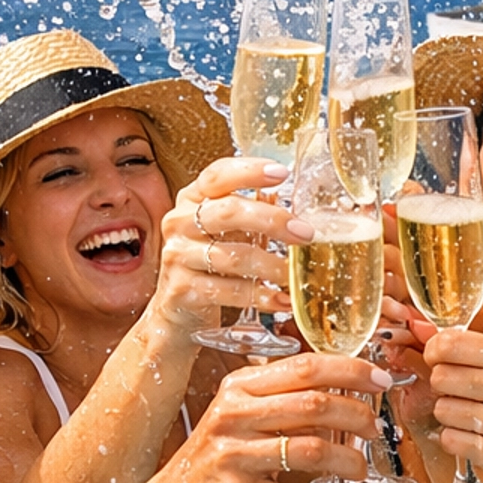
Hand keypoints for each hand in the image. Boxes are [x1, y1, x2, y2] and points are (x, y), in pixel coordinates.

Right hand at [145, 352, 392, 482]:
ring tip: (358, 469)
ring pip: (311, 448)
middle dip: (358, 415)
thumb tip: (344, 390)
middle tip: (375, 430)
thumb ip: (282, 400)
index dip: (351, 370)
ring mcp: (231, 454)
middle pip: (315, 404)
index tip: (381, 379)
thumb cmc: (216, 459)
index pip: (306, 367)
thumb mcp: (240, 415)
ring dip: (347, 461)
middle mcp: (233, 414)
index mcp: (239, 387)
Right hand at [152, 156, 295, 337]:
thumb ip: (253, 214)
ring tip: (296, 273)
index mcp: (192, 200)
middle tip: (305, 233)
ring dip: (272, 266)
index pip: (217, 176)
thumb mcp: (227, 234)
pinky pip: (230, 292)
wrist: (177, 310)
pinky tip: (283, 299)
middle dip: (273, 221)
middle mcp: (180, 223)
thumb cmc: (208, 265)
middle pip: (229, 213)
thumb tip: (291, 201)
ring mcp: (178, 256)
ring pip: (233, 257)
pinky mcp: (183, 290)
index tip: (282, 173)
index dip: (249, 171)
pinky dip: (262, 296)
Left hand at [422, 329, 482, 482]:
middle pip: (440, 376)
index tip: (436, 359)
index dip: (434, 351)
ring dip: (452, 417)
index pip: (452, 343)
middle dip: (444, 387)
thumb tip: (434, 343)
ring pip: (442, 409)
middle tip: (464, 395)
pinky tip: (478, 439)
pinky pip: (449, 439)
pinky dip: (457, 440)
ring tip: (478, 420)